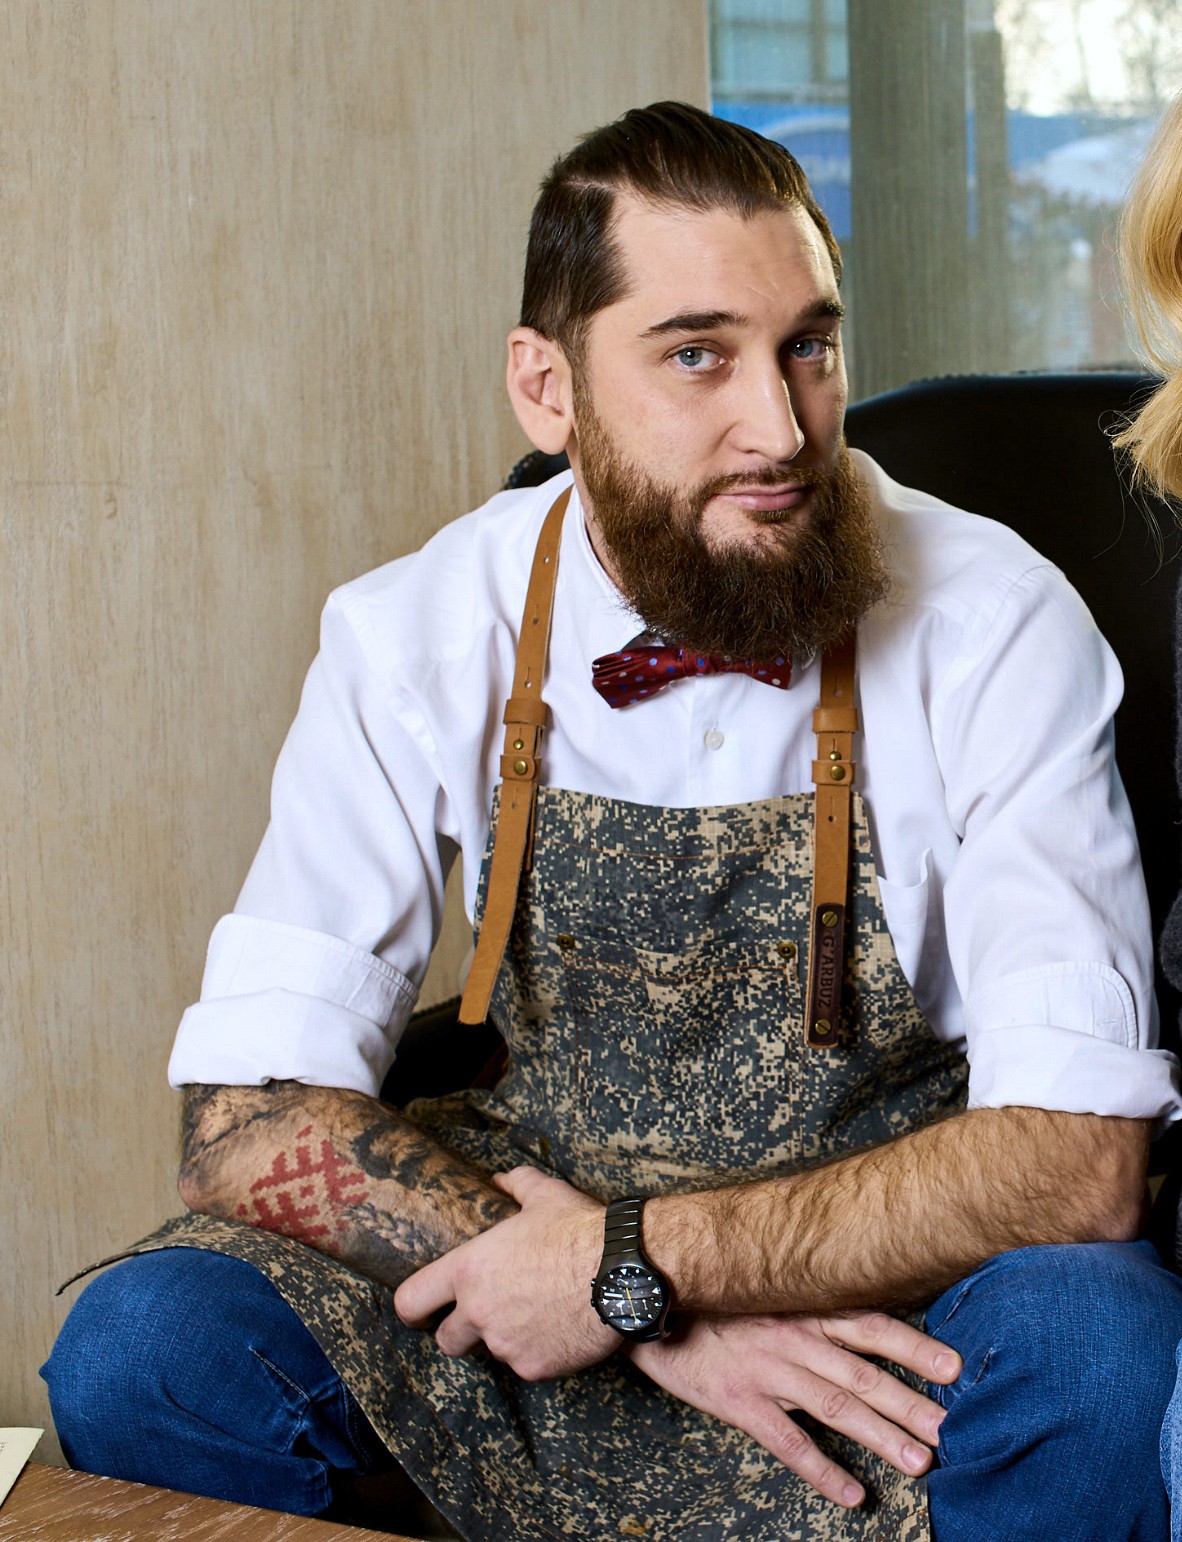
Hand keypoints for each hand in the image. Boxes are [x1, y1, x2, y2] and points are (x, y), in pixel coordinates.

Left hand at [393, 1165, 618, 1378]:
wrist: (622, 1271)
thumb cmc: (580, 1229)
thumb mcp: (544, 1195)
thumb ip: (515, 1185)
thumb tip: (500, 1178)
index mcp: (469, 1269)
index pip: (412, 1300)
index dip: (412, 1309)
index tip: (420, 1312)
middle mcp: (479, 1311)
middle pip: (446, 1340)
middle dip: (460, 1332)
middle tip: (485, 1317)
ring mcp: (505, 1344)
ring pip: (493, 1350)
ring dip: (507, 1337)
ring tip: (539, 1313)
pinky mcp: (534, 1367)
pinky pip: (527, 1364)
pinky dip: (539, 1352)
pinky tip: (561, 1329)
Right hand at [629, 1310, 959, 1509]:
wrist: (649, 1301)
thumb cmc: (714, 1296)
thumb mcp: (765, 1287)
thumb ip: (807, 1302)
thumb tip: (855, 1315)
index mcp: (802, 1307)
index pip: (870, 1325)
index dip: (913, 1346)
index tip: (954, 1366)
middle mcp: (793, 1336)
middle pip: (864, 1373)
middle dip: (911, 1403)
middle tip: (951, 1430)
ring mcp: (767, 1369)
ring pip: (836, 1406)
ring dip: (881, 1435)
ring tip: (919, 1463)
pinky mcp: (740, 1401)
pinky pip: (788, 1442)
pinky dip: (823, 1470)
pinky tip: (852, 1494)